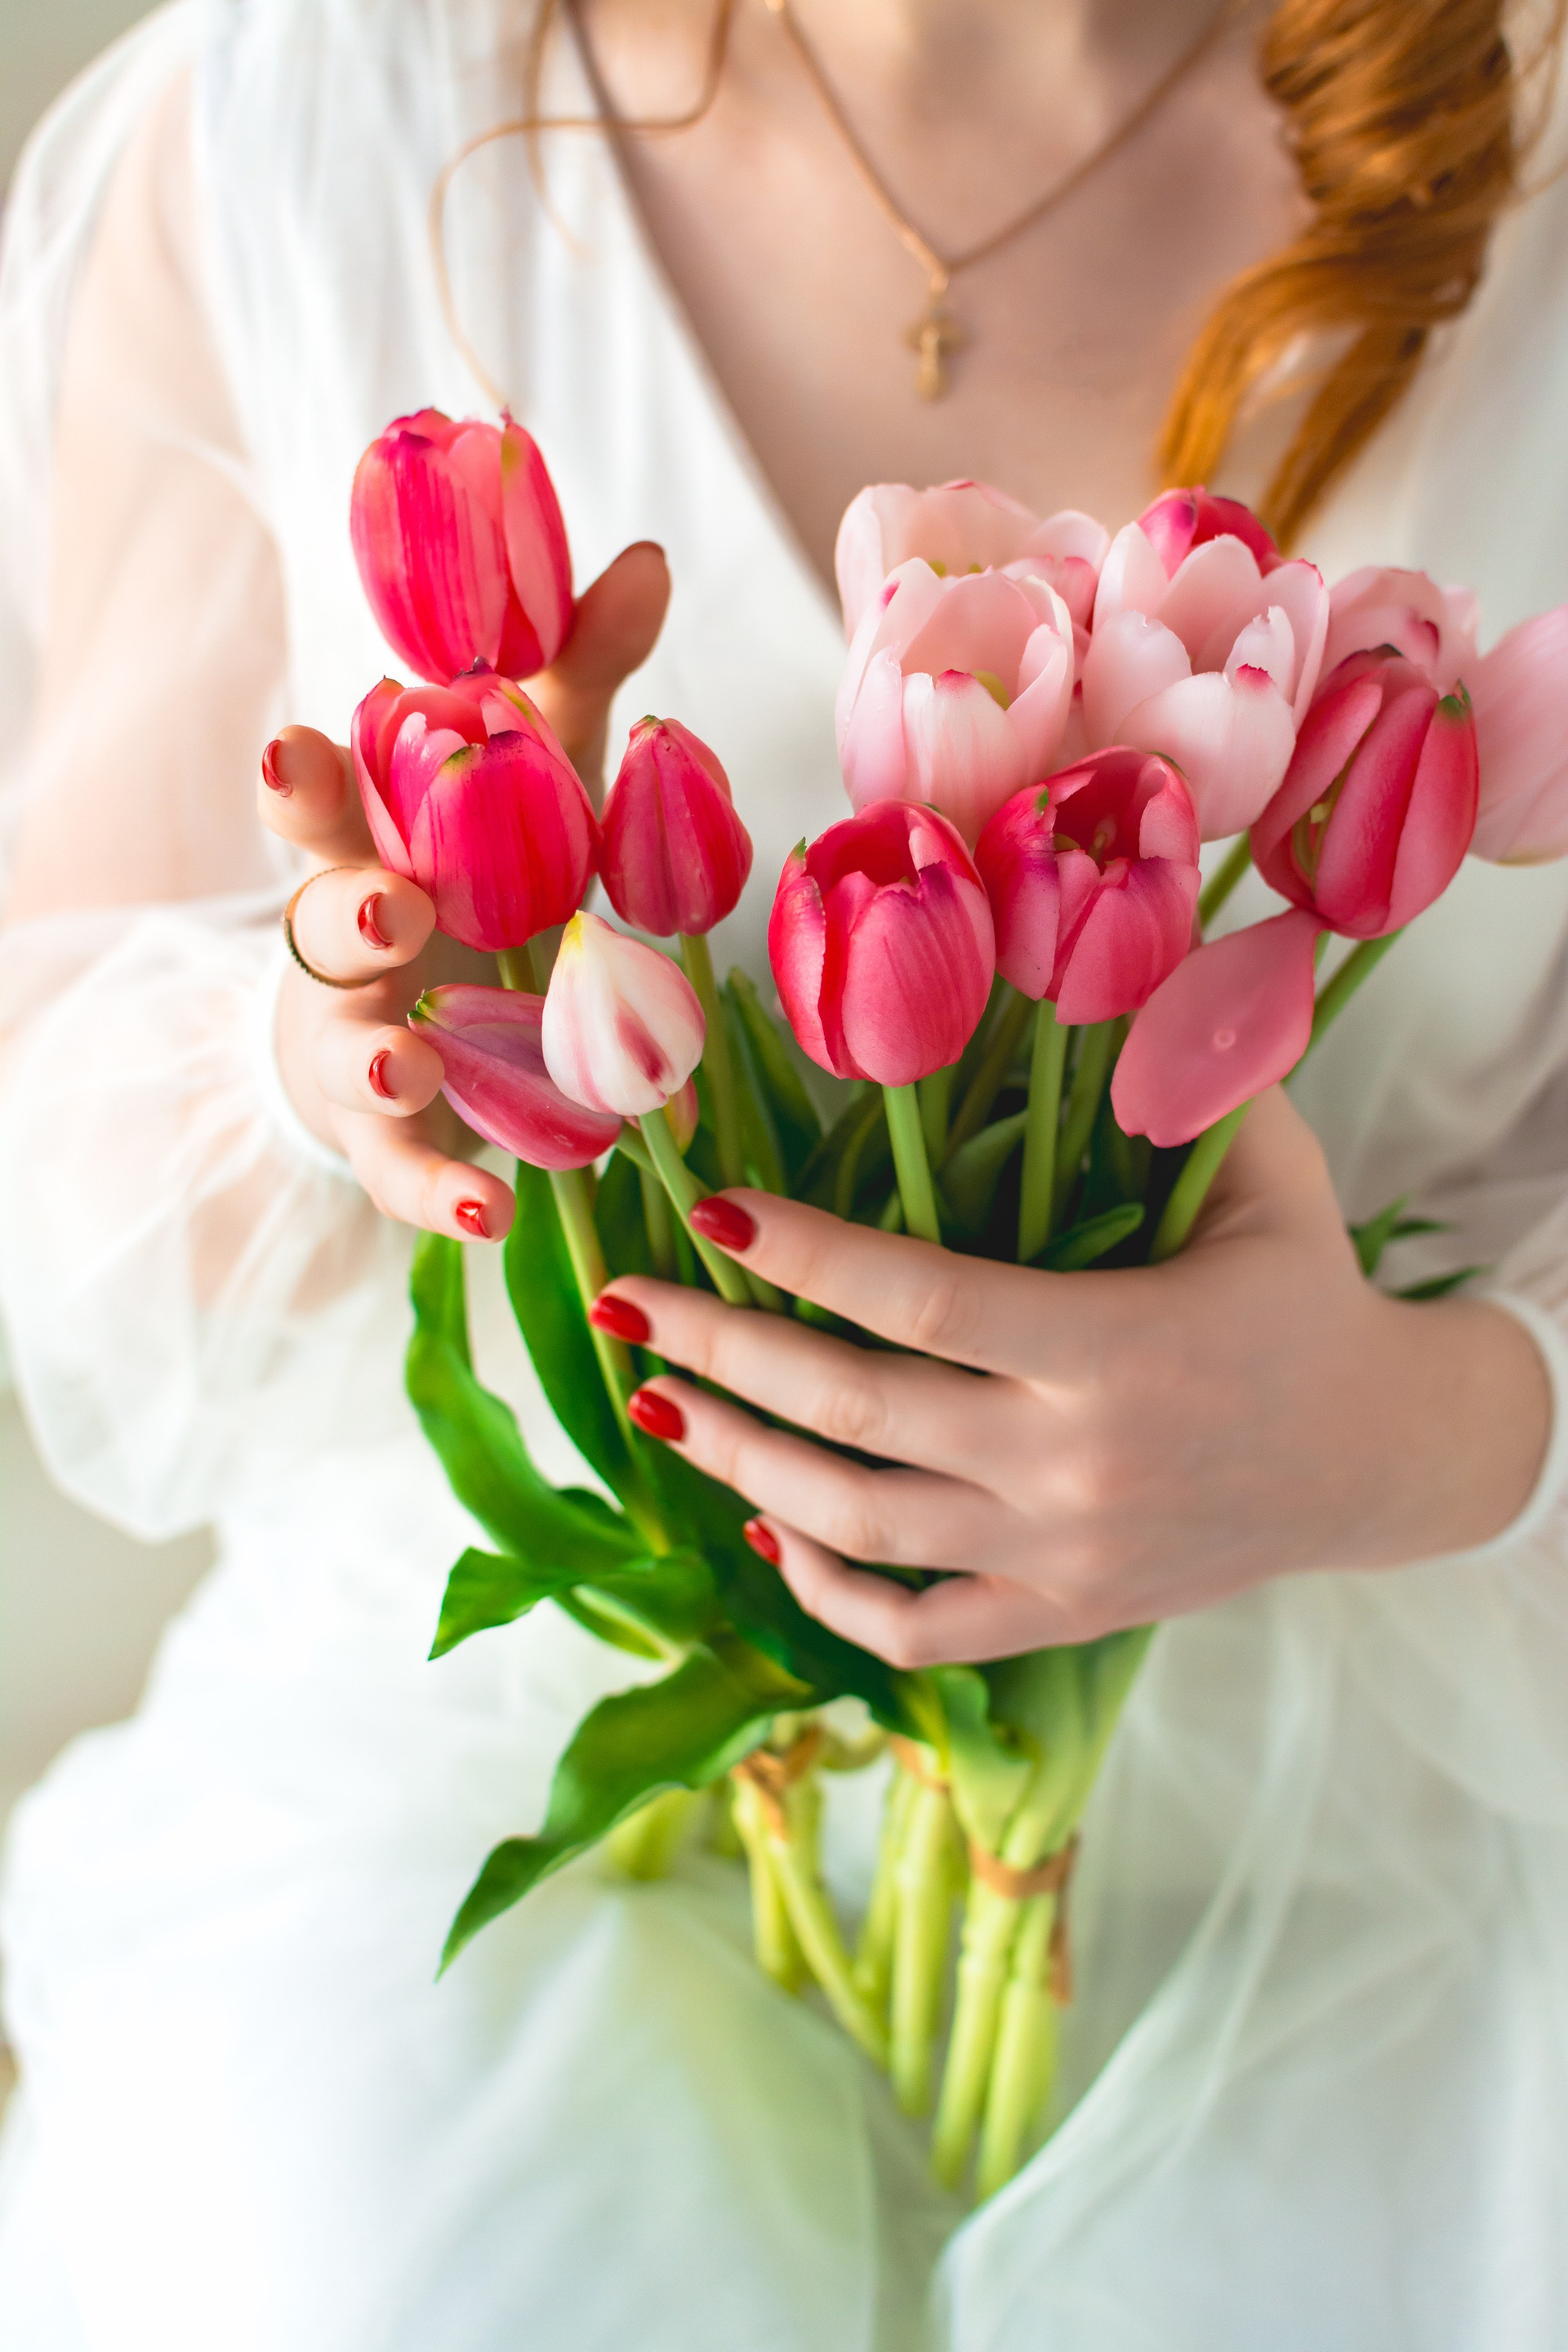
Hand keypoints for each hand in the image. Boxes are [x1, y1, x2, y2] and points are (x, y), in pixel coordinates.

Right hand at [259, 543, 669, 1237]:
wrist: (416, 1022)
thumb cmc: (475, 875)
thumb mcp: (526, 777)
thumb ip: (575, 676)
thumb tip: (644, 559)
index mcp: (373, 844)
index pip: (320, 806)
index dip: (303, 784)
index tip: (294, 750)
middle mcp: (353, 949)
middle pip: (322, 927)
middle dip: (347, 914)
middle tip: (390, 907)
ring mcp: (364, 1049)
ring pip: (353, 1055)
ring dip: (380, 1060)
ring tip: (409, 1067)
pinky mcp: (393, 1142)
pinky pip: (409, 1176)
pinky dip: (446, 1193)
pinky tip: (496, 1214)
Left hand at [598, 1091, 1552, 1663]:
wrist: (1383, 1457)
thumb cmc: (1303, 1289)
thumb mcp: (1258, 1171)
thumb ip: (1172, 1072)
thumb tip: (1085, 952)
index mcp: (1120, 1347)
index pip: (923, 1302)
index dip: (805, 1256)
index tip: (707, 1210)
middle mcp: (1079, 1465)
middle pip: (857, 1414)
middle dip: (720, 1351)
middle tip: (625, 1304)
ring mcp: (1065, 1558)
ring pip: (861, 1528)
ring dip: (741, 1465)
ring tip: (658, 1401)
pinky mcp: (1064, 1616)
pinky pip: (916, 1629)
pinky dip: (829, 1589)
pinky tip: (769, 1529)